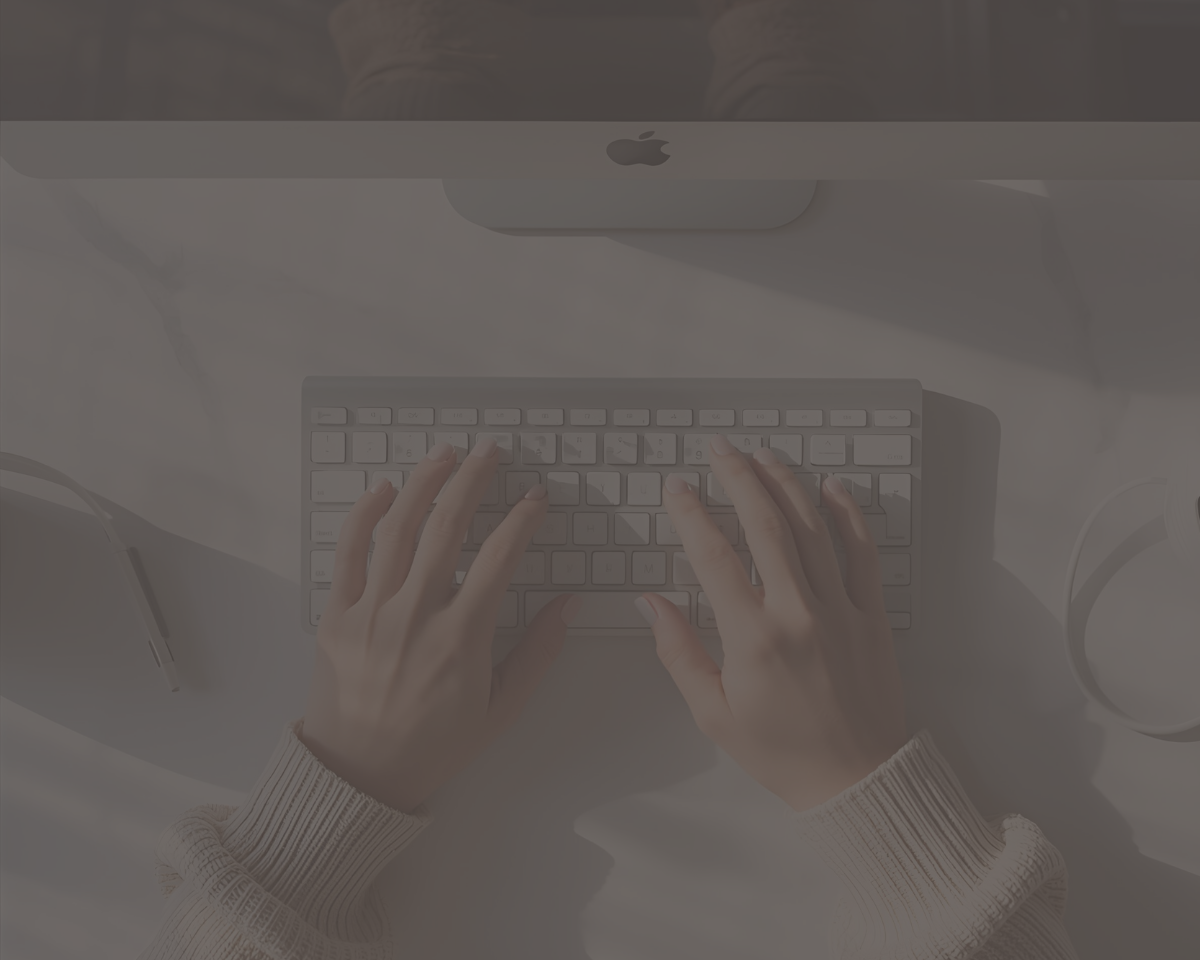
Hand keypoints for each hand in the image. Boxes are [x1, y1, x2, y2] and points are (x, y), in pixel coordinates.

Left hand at [299, 438, 580, 814]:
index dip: (523, 519)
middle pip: (447, 528)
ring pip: (398, 529)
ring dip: (424, 483)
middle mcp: (415, 616)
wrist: (357, 777)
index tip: (536, 497)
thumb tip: (568, 605)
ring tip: (444, 454)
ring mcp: (371, 613)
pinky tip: (383, 489)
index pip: (500, 558)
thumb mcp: (500, 709)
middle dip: (473, 480)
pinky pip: (347, 553)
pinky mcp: (336, 617)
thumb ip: (538, 654)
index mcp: (460, 639)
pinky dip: (364, 516)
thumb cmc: (434, 746)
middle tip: (490, 451)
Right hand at [639, 436, 907, 811]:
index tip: (677, 487)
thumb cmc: (780, 752)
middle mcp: (797, 613)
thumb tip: (651, 603)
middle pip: (764, 525)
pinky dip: (849, 515)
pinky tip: (831, 486)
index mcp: (753, 637)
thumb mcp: (713, 713)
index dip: (691, 514)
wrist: (858, 781)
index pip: (714, 556)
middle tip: (720, 449)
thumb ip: (679, 653)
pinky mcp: (873, 615)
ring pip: (812, 528)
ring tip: (763, 454)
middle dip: (738, 479)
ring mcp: (841, 609)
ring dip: (785, 484)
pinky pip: (863, 552)